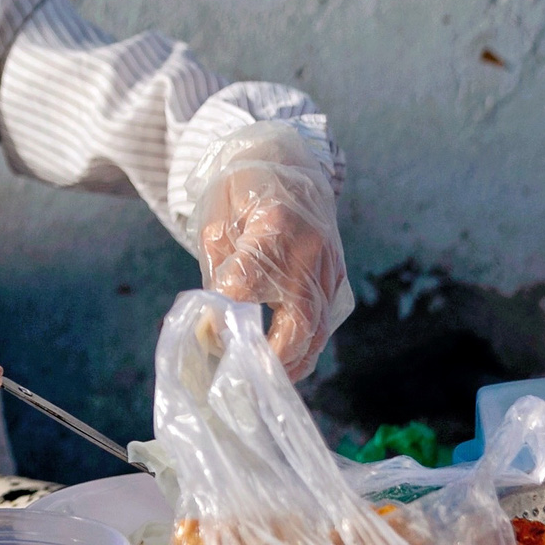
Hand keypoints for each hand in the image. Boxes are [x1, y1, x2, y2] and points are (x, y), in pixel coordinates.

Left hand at [185, 122, 350, 379]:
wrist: (284, 160)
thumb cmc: (241, 190)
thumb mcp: (218, 223)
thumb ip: (220, 273)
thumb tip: (213, 322)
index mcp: (274, 226)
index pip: (249, 285)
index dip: (226, 316)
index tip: (207, 336)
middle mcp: (311, 250)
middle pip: (298, 322)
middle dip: (270, 361)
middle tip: (242, 384)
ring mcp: (331, 265)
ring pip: (316, 330)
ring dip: (289, 362)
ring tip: (258, 384)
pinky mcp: (337, 277)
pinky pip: (323, 322)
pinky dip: (303, 346)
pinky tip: (279, 363)